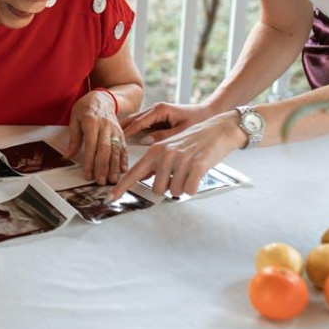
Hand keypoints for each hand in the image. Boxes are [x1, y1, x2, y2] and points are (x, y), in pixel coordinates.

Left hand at [64, 90, 127, 184]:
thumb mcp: (74, 119)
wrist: (102, 98)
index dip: (90, 161)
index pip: (91, 145)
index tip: (88, 174)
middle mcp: (105, 126)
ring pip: (116, 150)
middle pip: (105, 149)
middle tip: (101, 181)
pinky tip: (123, 170)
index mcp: (92, 122)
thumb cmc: (86, 108)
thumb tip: (67, 156)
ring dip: (115, 166)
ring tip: (113, 179)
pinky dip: (123, 159)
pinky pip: (123, 147)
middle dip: (103, 167)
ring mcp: (115, 130)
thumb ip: (73, 139)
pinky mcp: (121, 133)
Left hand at [110, 110, 245, 199]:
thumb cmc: (195, 141)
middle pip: (158, 189)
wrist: (220, 129)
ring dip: (183, 187)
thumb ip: (155, 163)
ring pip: (175, 192)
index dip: (121, 188)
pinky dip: (194, 188)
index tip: (108, 199)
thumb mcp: (170, 147)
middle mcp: (165, 154)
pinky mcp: (197, 165)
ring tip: (190, 172)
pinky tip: (198, 176)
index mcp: (155, 151)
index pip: (133, 173)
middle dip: (169, 188)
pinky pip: (189, 190)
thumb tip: (143, 178)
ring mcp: (181, 159)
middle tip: (180, 174)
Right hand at [122, 101, 215, 143]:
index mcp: (160, 109)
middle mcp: (155, 109)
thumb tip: (145, 141)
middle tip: (108, 140)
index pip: (138, 122)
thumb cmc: (199, 120)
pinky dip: (133, 131)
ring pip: (134, 121)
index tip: (116, 141)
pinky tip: (126, 139)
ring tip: (113, 140)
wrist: (210, 112)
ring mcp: (155, 112)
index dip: (126, 133)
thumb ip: (164, 136)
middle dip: (120, 129)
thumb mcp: (182, 130)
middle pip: (132, 119)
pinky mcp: (157, 118)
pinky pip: (141, 124)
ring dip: (125, 129)